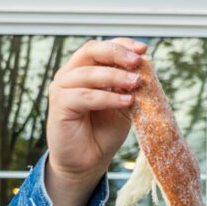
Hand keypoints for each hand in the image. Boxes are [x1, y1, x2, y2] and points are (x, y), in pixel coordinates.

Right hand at [45, 37, 146, 189]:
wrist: (88, 161)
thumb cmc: (104, 131)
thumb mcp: (123, 103)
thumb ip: (130, 85)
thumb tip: (147, 64)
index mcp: (85, 69)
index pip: (102, 47)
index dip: (122, 44)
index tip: (143, 49)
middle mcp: (71, 74)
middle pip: (92, 51)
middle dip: (117, 53)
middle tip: (138, 62)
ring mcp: (62, 88)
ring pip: (89, 73)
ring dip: (116, 76)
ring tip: (137, 83)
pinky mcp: (59, 105)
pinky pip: (85, 96)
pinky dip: (108, 97)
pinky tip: (126, 101)